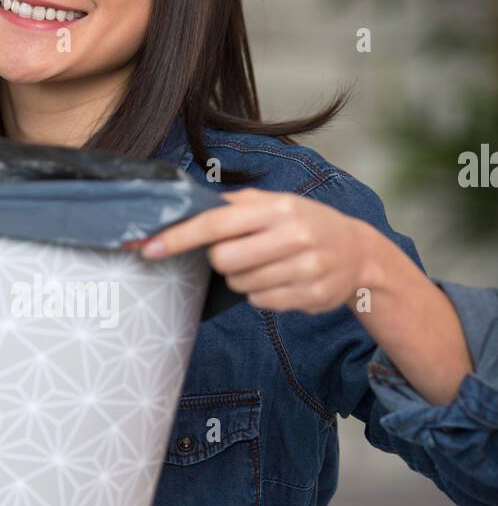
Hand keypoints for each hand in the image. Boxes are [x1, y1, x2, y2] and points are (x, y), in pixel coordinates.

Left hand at [139, 187, 374, 314]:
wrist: (358, 253)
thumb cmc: (304, 223)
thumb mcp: (276, 203)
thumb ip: (234, 205)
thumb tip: (185, 207)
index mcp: (278, 208)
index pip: (215, 223)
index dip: (178, 237)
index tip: (147, 248)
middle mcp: (293, 235)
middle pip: (223, 260)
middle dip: (221, 260)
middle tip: (240, 253)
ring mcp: (305, 268)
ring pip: (241, 285)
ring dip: (244, 278)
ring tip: (268, 265)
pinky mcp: (311, 296)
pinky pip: (261, 303)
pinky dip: (262, 294)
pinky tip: (282, 280)